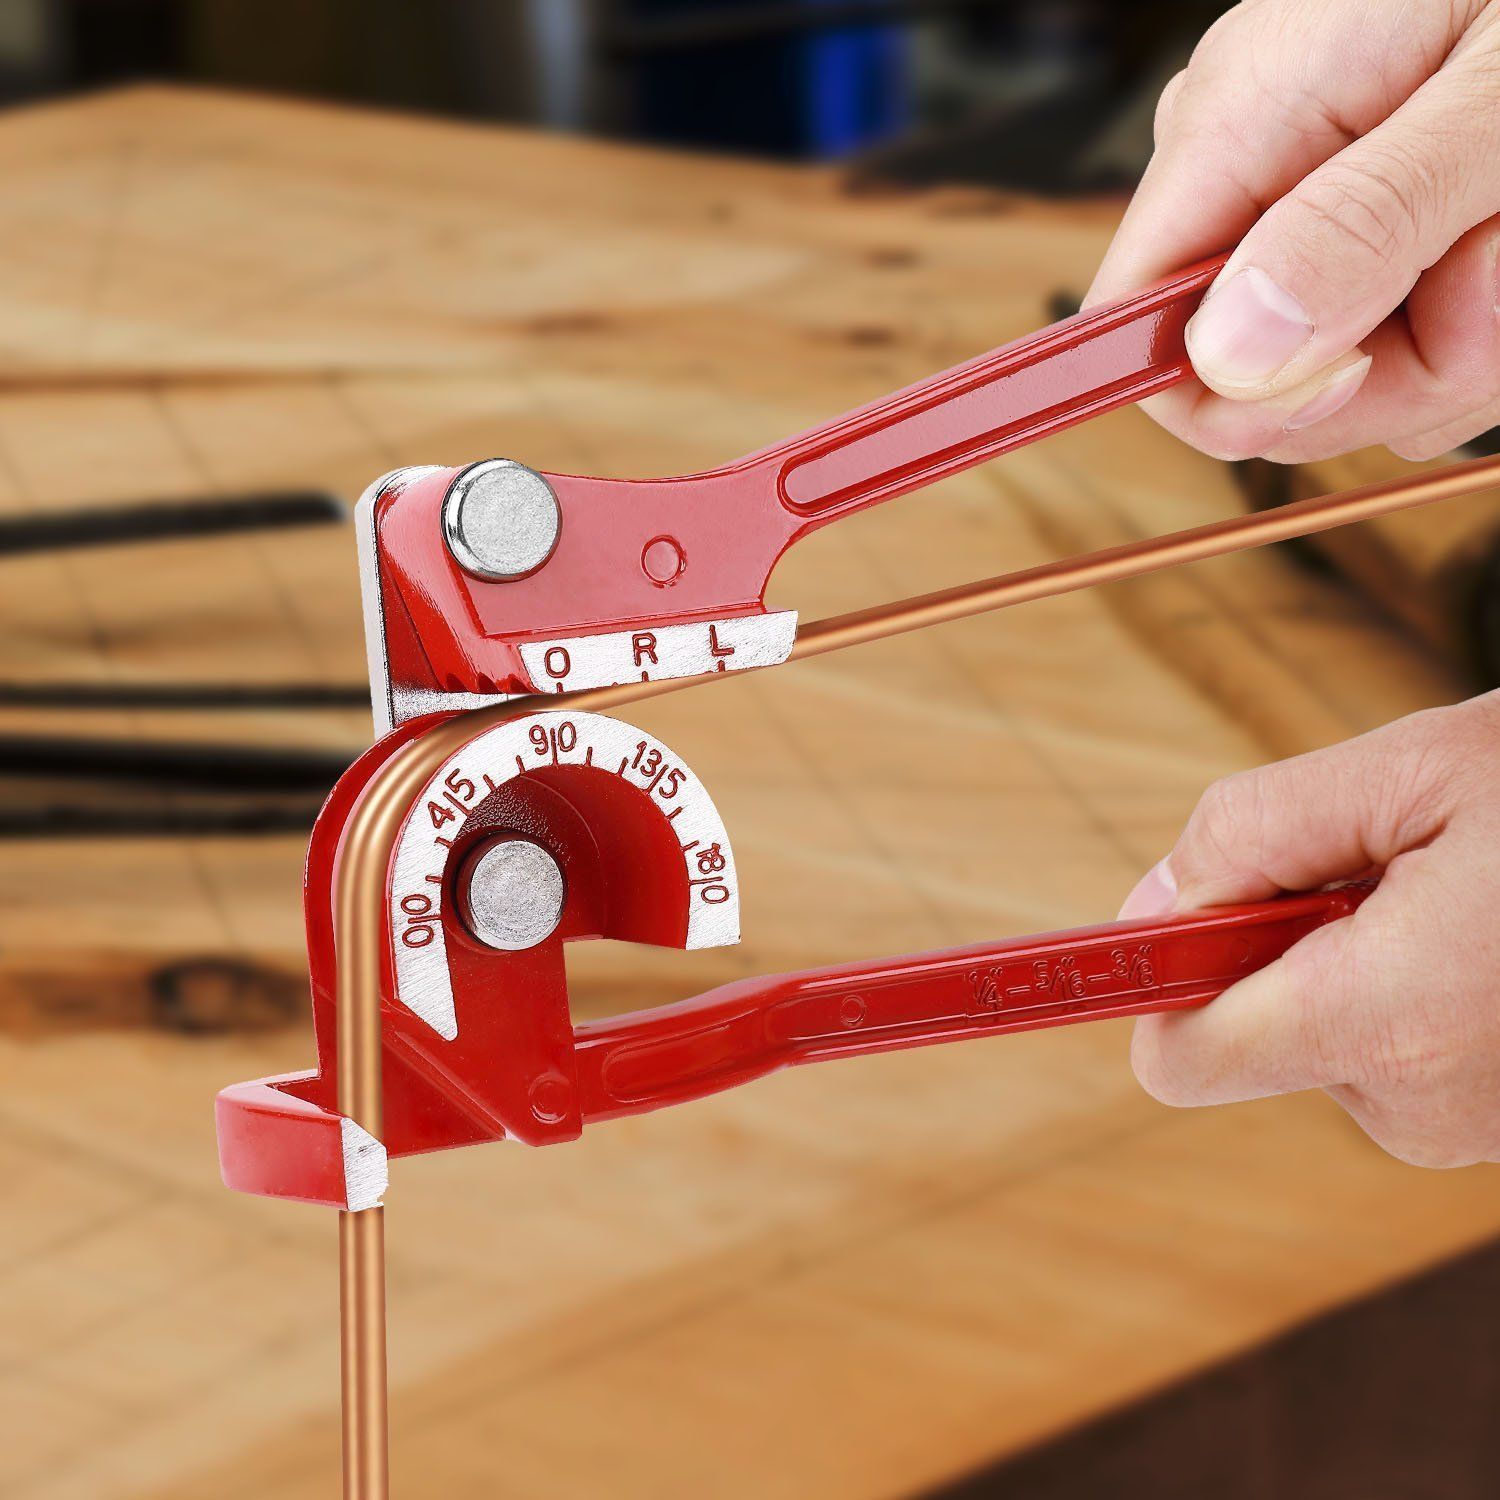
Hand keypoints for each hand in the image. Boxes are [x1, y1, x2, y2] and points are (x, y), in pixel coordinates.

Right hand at [1088, 0, 1499, 463]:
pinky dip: (1478, 315)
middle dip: (1398, 366)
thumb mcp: (1495, 96)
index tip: (1352, 377)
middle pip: (1253, 371)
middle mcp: (1252, 164)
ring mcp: (1310, 191)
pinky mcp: (1369, 210)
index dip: (1223, 395)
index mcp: (1239, 119)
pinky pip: (1397, 331)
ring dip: (1463, 341)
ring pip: (1345, 367)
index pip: (1133, 323)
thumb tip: (1230, 354)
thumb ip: (1364, 223)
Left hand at [1117, 693, 1499, 1166]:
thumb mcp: (1412, 769)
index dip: (1150, 986)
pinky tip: (1491, 929)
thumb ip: (1251, 834)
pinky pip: (1402, 1049)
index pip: (1179, 1057)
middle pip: (1252, 1030)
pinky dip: (1418, 984)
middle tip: (1388, 859)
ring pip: (1332, 1032)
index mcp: (1386, 1022)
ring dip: (1361, 951)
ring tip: (1467, 888)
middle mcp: (1423, 1107)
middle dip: (1284, 938)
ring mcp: (1473, 1130)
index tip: (1142, 934)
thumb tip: (1148, 907)